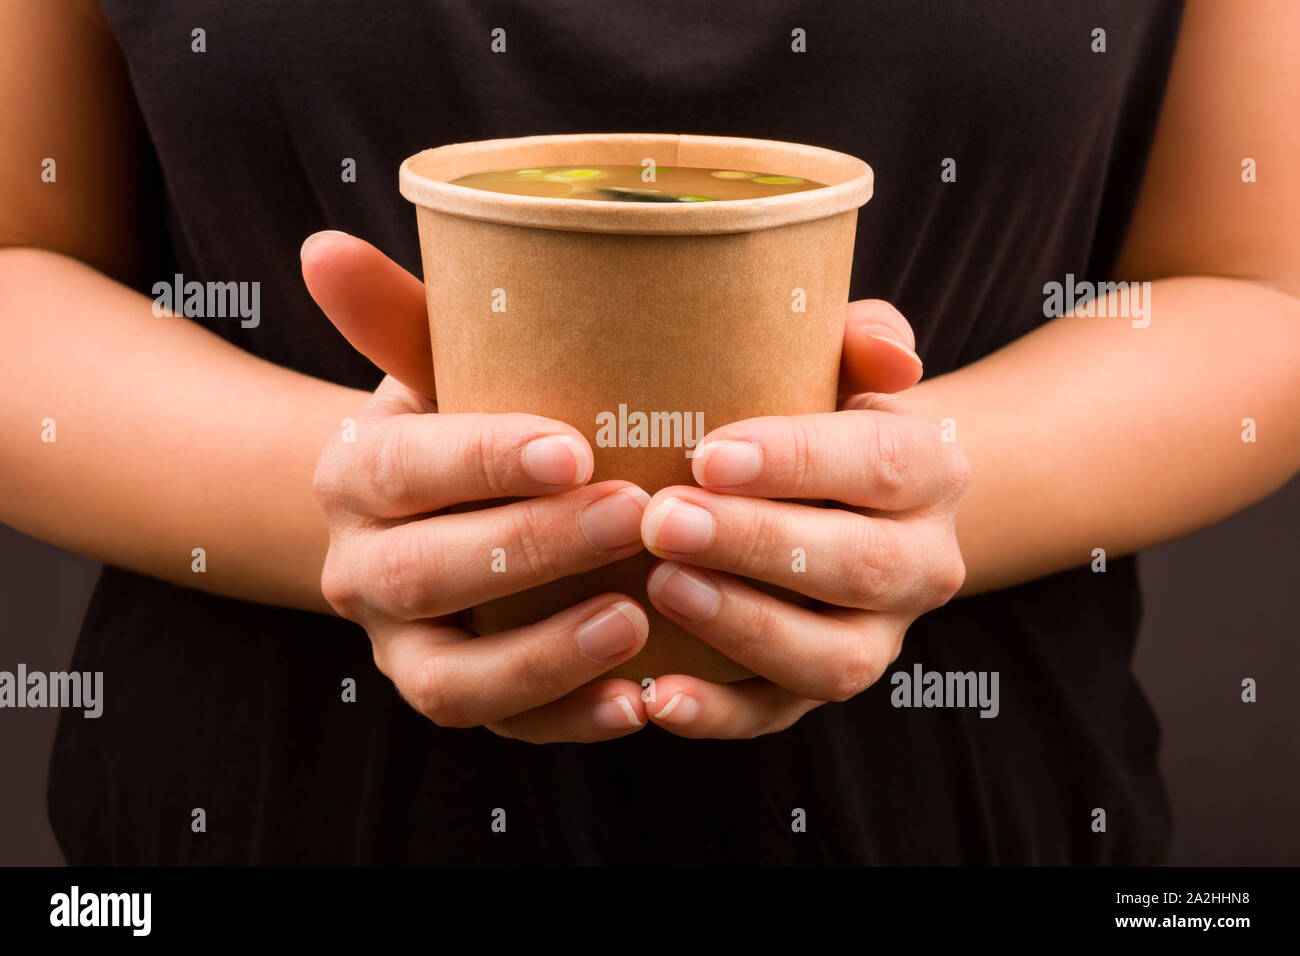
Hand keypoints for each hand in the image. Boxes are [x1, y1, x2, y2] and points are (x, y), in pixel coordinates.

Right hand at [303, 231, 654, 742]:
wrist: (440, 514)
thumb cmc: (463, 425)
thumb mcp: (437, 368)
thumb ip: (401, 316)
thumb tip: (324, 246)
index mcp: (356, 477)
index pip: (404, 469)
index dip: (482, 461)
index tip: (575, 446)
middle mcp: (362, 572)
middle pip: (428, 573)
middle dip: (531, 548)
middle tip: (633, 515)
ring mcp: (404, 649)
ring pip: (452, 680)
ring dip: (545, 654)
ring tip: (634, 619)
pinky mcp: (456, 699)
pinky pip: (503, 730)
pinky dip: (568, 721)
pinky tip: (639, 701)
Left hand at [640, 301, 970, 737]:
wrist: (834, 498)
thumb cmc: (813, 414)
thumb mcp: (839, 363)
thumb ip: (861, 336)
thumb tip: (886, 351)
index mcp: (929, 472)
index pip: (878, 464)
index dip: (797, 462)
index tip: (707, 454)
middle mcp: (920, 565)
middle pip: (857, 565)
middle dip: (757, 544)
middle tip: (665, 520)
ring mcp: (874, 638)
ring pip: (831, 658)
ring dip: (744, 626)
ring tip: (662, 587)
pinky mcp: (815, 689)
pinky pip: (775, 716)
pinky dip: (716, 715)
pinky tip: (653, 695)